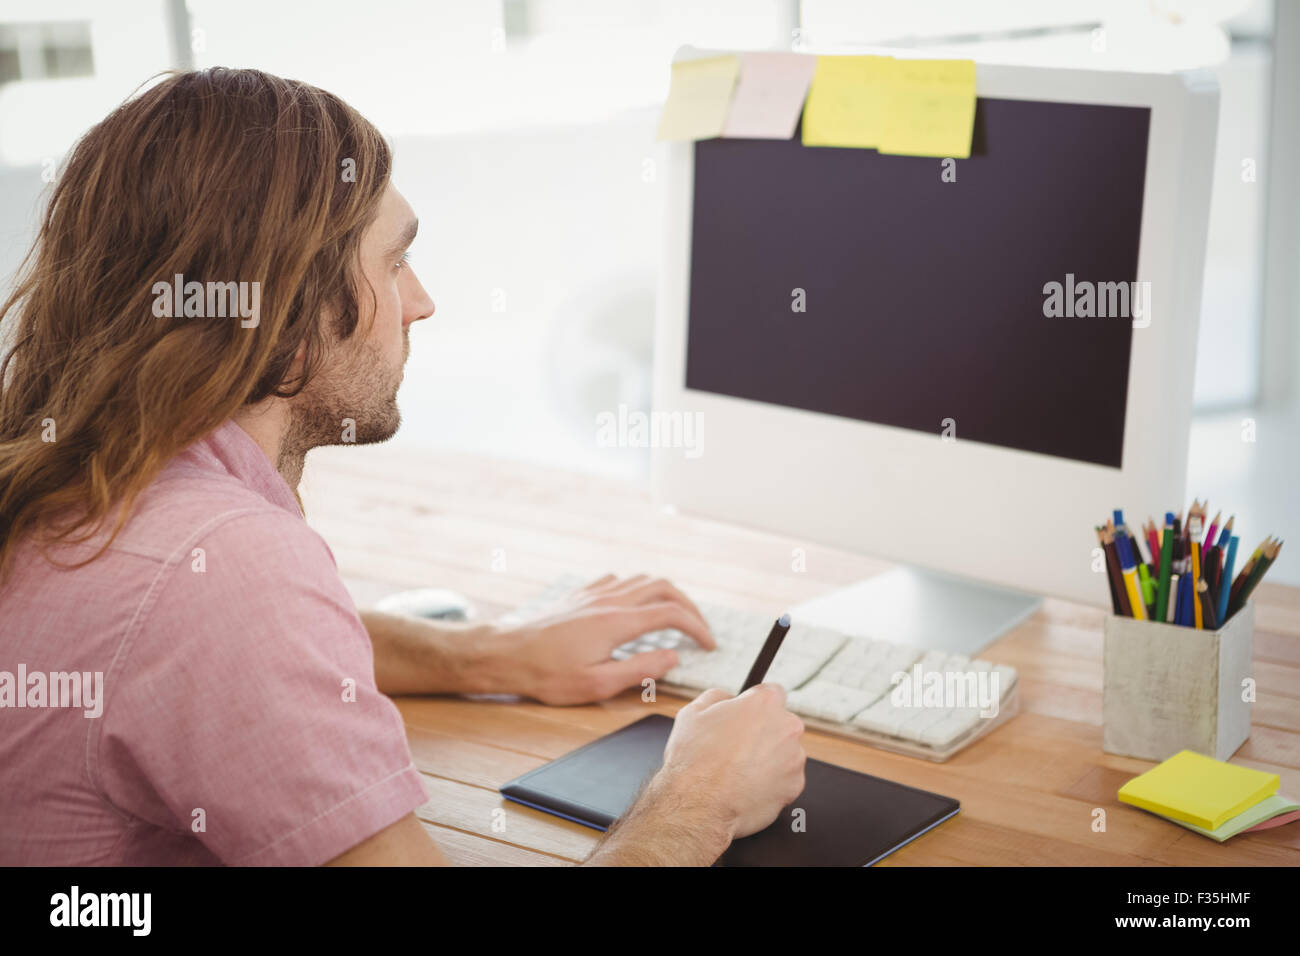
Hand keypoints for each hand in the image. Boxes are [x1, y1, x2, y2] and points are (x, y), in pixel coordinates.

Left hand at [488, 574, 715, 704]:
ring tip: (675, 616)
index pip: (672, 615)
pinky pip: (618, 581)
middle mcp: (609, 600)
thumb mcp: (598, 683)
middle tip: (700, 629)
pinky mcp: (580, 595)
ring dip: (665, 594)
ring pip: (642, 579)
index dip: (697, 628)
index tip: (708, 645)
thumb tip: (674, 657)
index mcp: (618, 621)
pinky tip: (635, 605)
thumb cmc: (548, 675)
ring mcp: (593, 594)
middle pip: (663, 588)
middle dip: (689, 606)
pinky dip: (637, 589)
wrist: (506, 655)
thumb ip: (641, 668)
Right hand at [655, 684, 806, 839]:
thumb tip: (727, 699)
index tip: (747, 716)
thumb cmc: (694, 760)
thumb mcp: (694, 712)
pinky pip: (786, 778)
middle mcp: (786, 727)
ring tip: (740, 770)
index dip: (756, 704)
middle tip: (738, 746)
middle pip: (781, 723)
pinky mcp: (794, 786)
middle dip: (764, 732)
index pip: (773, 692)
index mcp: (764, 703)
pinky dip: (772, 782)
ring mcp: (794, 758)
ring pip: (785, 752)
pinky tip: (748, 786)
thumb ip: (718, 697)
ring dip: (769, 758)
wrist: (699, 804)